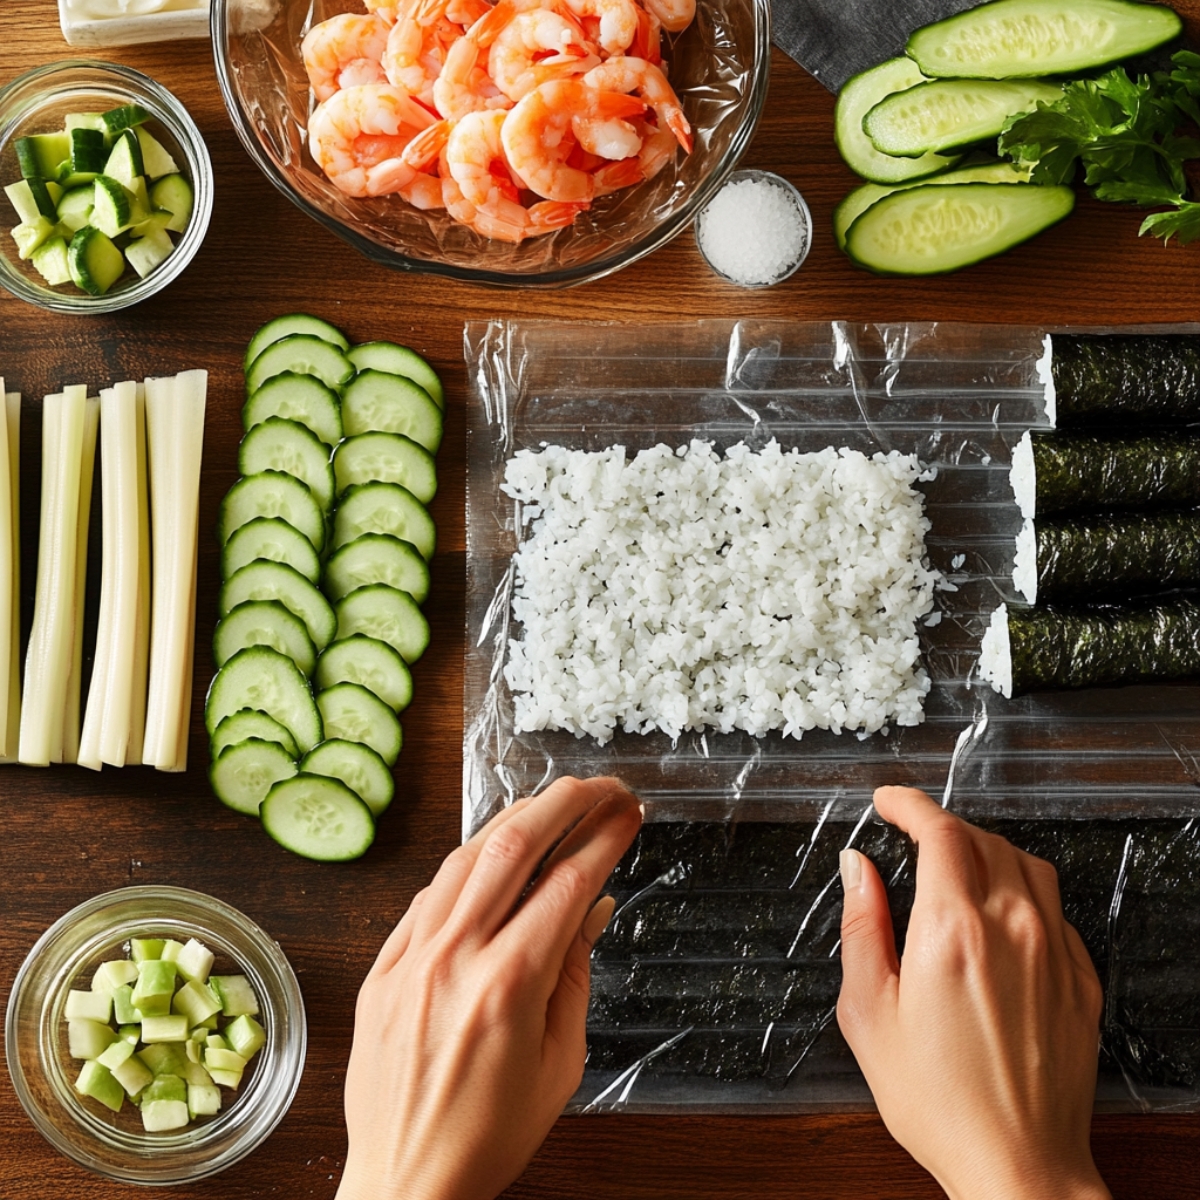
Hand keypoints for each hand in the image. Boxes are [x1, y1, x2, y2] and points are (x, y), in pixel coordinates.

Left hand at [336, 776, 641, 1199]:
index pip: (567, 883)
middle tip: (598, 788)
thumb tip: (592, 907)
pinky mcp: (381, 966)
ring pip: (464, 857)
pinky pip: (427, 894)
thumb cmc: (486, 1137)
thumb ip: (575, 974)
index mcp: (507, 986)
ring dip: (513, 820)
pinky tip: (491, 856)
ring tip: (550, 805)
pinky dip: (465, 865)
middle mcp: (453, 958)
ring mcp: (409, 957)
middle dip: (564, 802)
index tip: (627, 815)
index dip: (604, 838)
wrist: (403, 1183)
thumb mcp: (559, 1063)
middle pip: (513, 846)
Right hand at [837, 786, 1109, 1199]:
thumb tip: (857, 868)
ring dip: (985, 849)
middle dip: (940, 825)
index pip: (938, 830)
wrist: (1019, 1166)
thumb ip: (863, 925)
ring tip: (955, 865)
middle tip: (911, 834)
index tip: (888, 800)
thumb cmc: (939, 1101)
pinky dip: (1021, 891)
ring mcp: (1055, 951)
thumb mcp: (869, 1012)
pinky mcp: (1081, 979)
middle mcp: (1012, 929)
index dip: (909, 803)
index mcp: (953, 931)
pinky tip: (998, 917)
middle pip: (982, 838)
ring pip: (1025, 863)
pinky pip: (1054, 907)